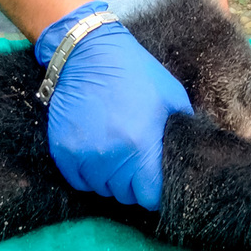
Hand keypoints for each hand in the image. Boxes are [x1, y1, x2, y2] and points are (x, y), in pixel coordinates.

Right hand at [36, 1, 191, 209]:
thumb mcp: (171, 96)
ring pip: (102, 189)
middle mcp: (110, 158)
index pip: (149, 197)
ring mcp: (83, 157)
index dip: (155, 190)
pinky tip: (95, 148)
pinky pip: (79, 180)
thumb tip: (188, 159)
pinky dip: (88, 171)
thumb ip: (181, 133)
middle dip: (133, 182)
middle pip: (125, 195)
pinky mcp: (62, 153)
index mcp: (141, 146)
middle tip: (135, 158)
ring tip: (115, 149)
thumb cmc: (135, 73)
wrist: (86, 53)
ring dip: (110, 177)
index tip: (155, 177)